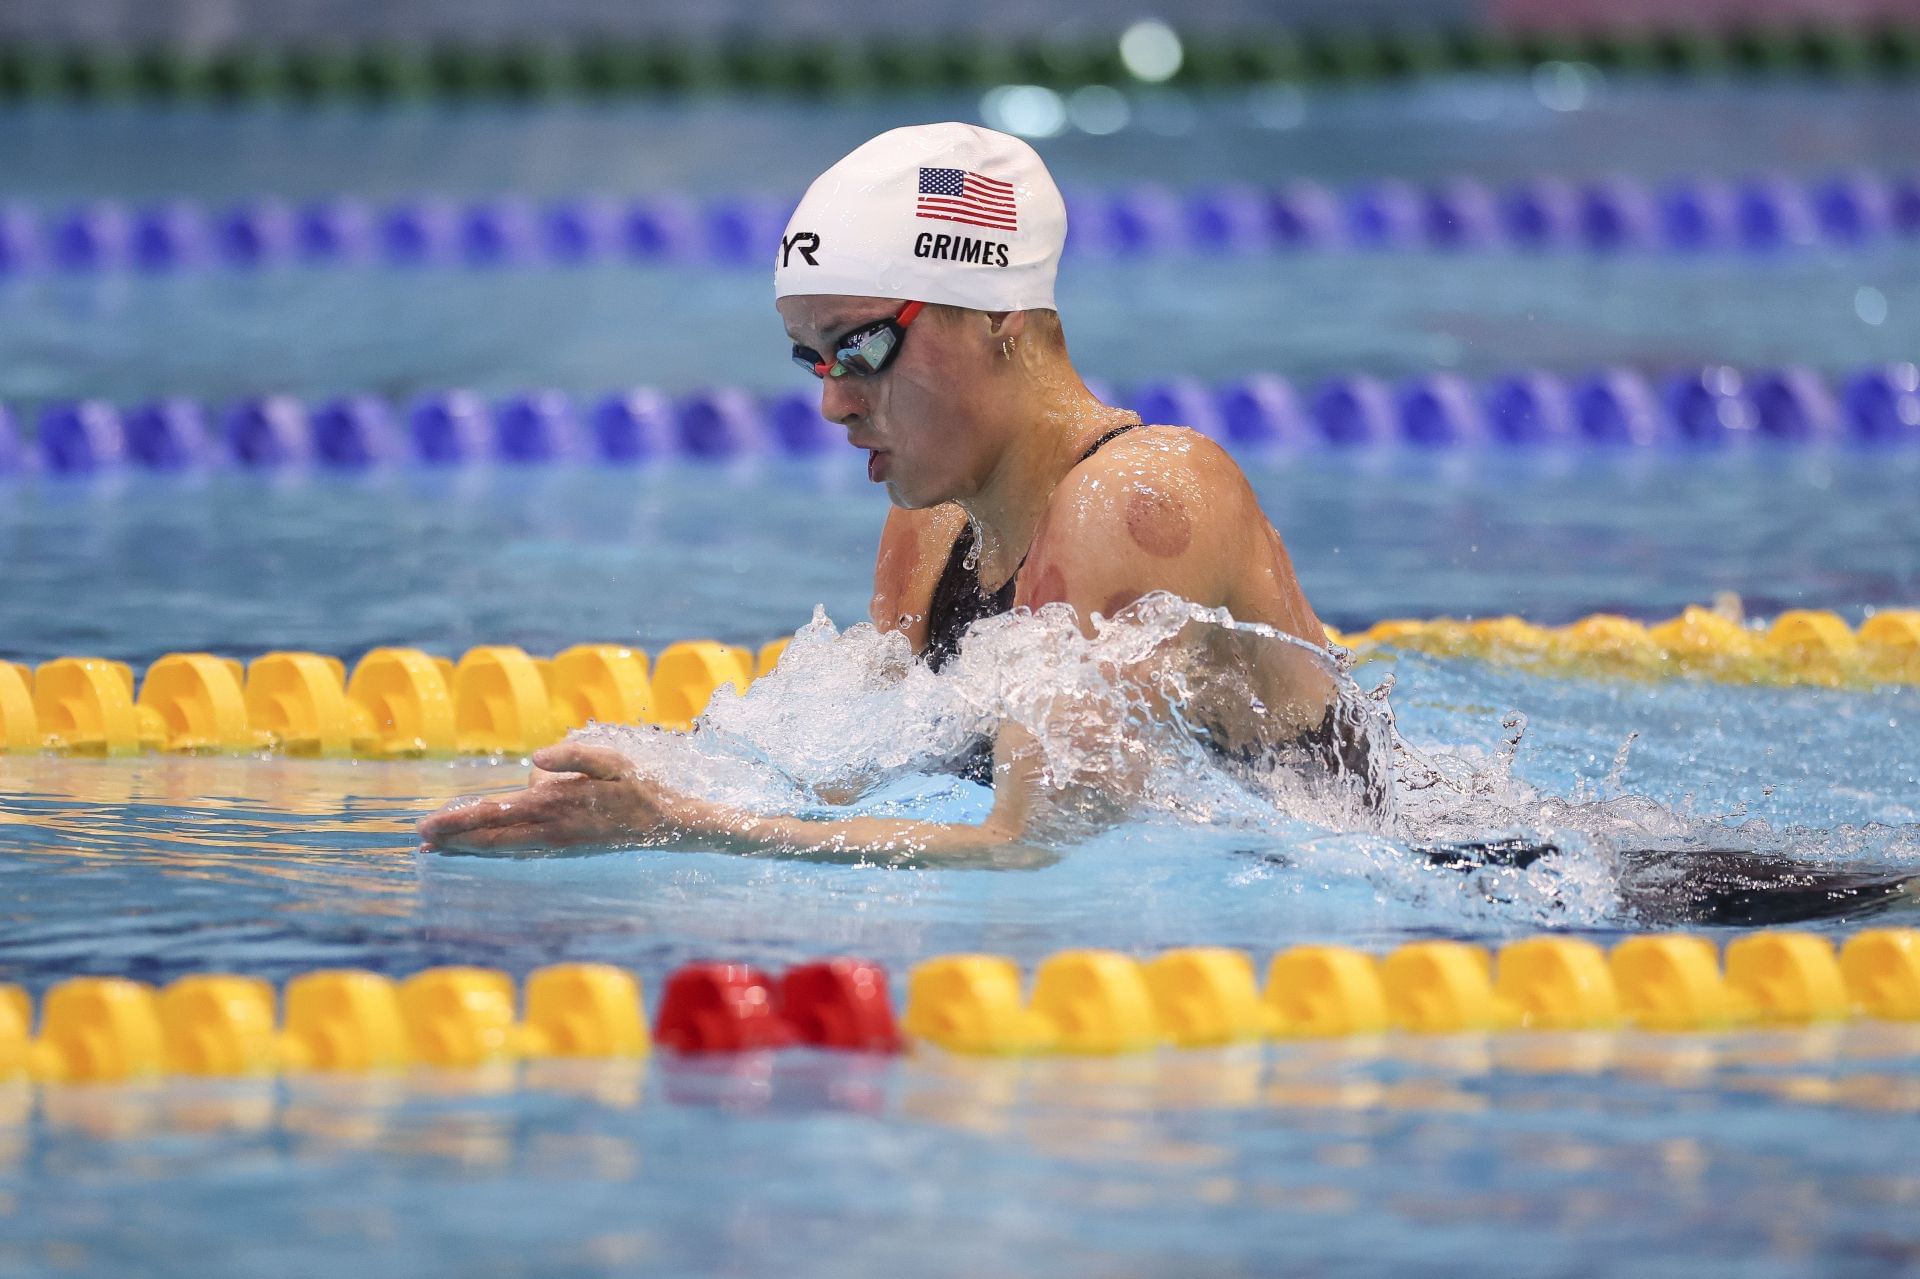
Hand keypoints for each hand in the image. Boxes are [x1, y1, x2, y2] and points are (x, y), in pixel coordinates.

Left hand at [417, 742, 704, 853]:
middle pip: (491, 837)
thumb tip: (534, 758)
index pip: (494, 813)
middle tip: (420, 842)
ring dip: (468, 849)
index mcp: (555, 804)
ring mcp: (556, 844)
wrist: (669, 824)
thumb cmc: (640, 785)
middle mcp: (550, 830)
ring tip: (438, 850)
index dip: (458, 820)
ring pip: (502, 848)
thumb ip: (573, 756)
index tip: (428, 825)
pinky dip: (493, 851)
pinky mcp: (563, 848)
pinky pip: (519, 851)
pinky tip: (481, 851)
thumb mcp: (613, 759)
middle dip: (453, 839)